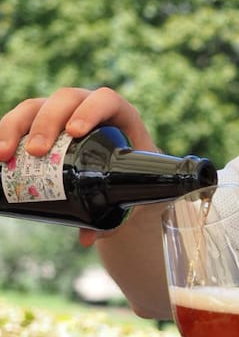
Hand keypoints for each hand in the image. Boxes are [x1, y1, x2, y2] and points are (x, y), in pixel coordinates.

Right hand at [0, 87, 156, 244]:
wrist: (118, 183)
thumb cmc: (128, 183)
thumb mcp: (128, 198)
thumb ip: (112, 216)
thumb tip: (86, 237)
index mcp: (119, 117)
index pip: (105, 100)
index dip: (90, 110)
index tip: (75, 132)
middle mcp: (86, 109)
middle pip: (65, 100)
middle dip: (47, 122)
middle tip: (36, 152)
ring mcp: (60, 115)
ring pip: (34, 107)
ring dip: (15, 126)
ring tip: (4, 154)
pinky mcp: (38, 126)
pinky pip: (18, 121)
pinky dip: (4, 132)